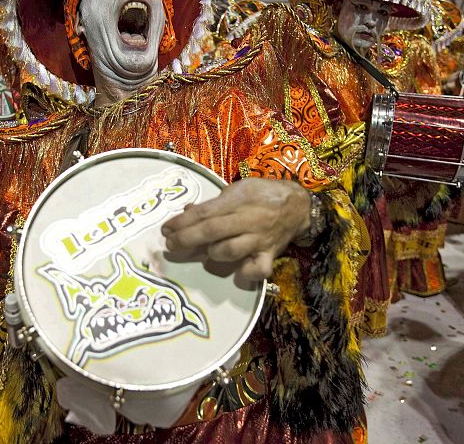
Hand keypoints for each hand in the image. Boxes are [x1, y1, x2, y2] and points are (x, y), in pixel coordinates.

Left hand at [162, 178, 310, 288]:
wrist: (298, 205)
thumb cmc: (262, 194)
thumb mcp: (238, 189)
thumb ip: (214, 204)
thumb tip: (187, 212)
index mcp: (238, 200)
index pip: (204, 213)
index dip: (181, 223)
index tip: (165, 230)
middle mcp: (248, 220)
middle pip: (211, 231)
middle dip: (186, 239)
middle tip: (170, 245)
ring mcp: (259, 239)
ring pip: (230, 250)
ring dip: (213, 253)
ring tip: (206, 252)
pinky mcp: (270, 254)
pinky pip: (258, 270)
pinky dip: (245, 273)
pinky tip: (236, 272)